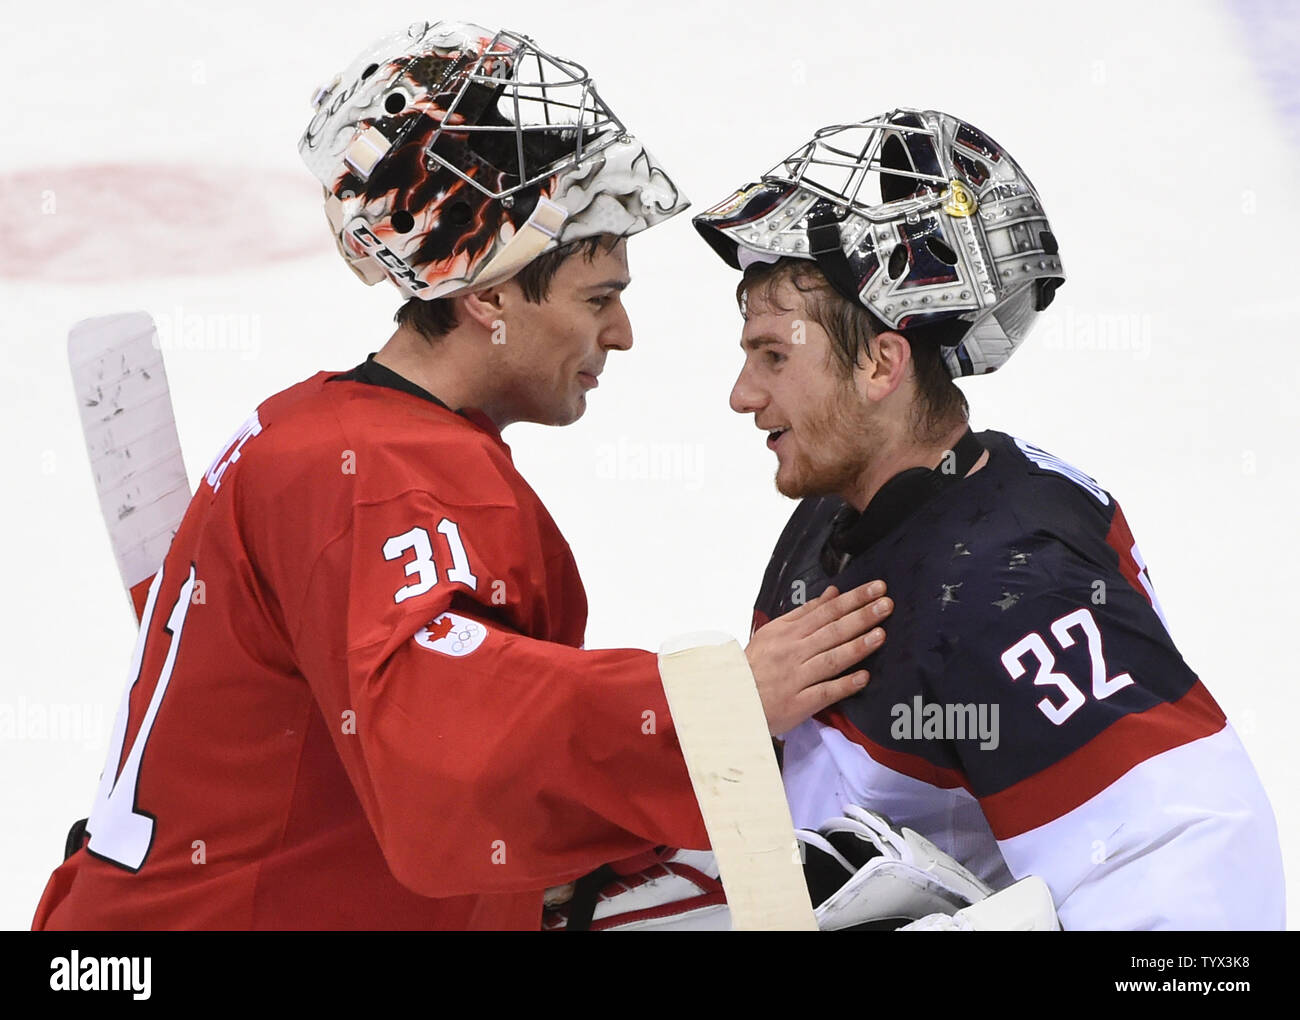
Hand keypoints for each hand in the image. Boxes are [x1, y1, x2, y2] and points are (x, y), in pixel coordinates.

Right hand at [745, 582, 890, 734]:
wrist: (733, 698)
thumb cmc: (756, 665)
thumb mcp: (774, 632)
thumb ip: (805, 612)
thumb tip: (833, 593)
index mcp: (788, 632)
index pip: (826, 610)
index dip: (853, 598)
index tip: (876, 589)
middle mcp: (794, 652)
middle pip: (832, 631)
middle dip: (861, 616)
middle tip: (886, 604)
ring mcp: (797, 678)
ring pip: (830, 659)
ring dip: (856, 647)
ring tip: (881, 635)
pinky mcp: (799, 703)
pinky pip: (824, 692)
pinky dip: (843, 685)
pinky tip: (863, 678)